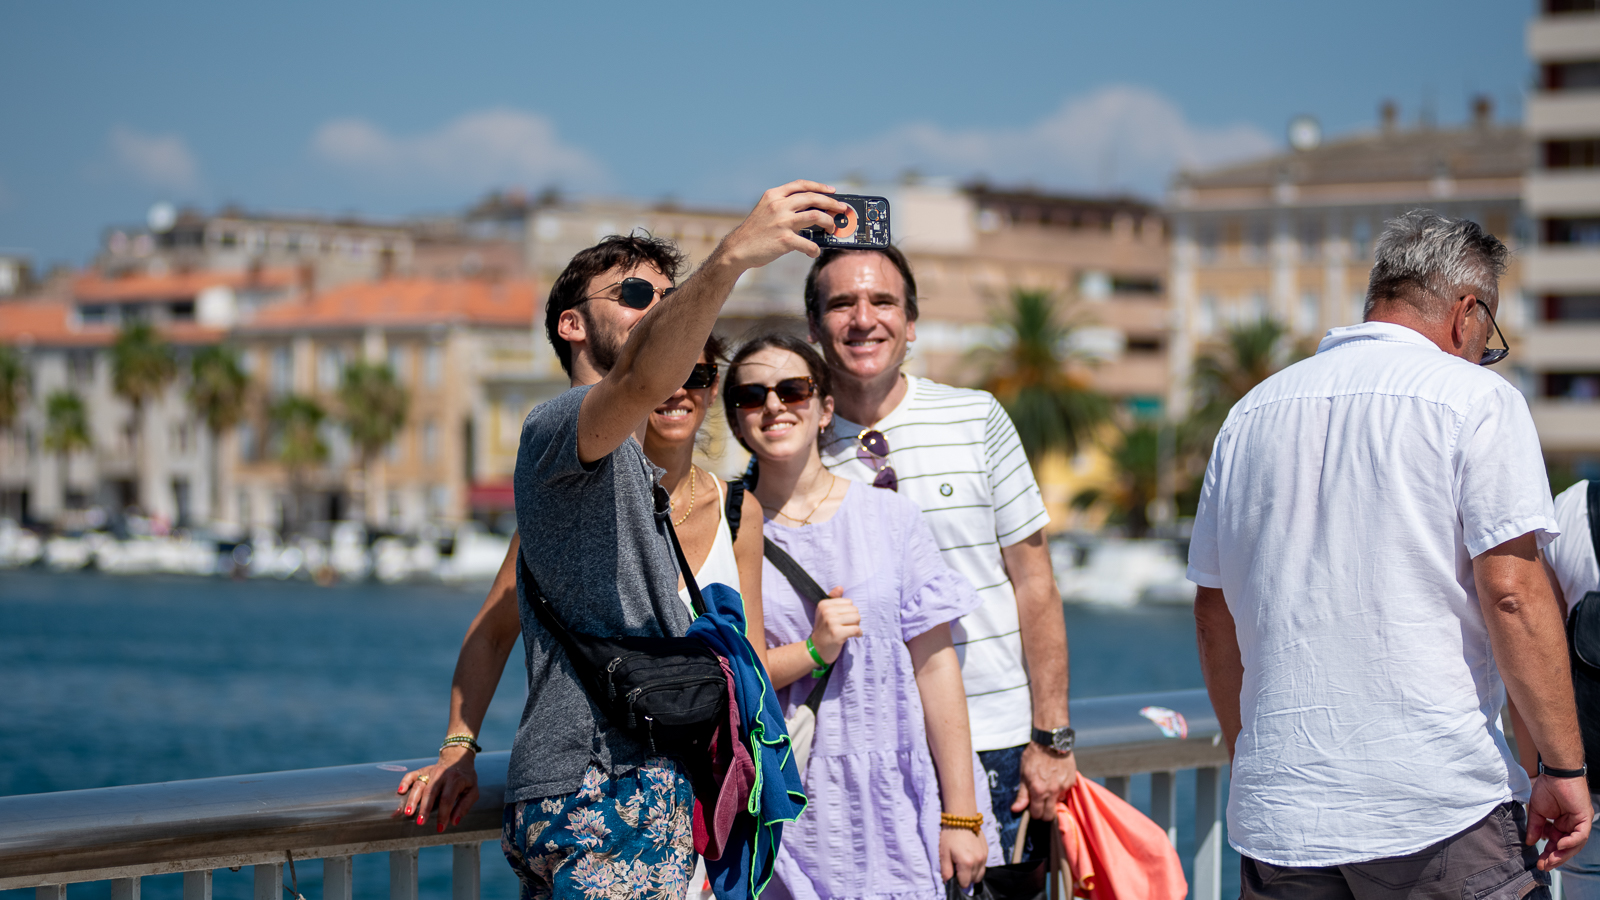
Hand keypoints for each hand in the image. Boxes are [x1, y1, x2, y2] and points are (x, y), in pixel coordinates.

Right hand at [395, 746, 479, 832]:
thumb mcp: (472, 791)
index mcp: (455, 780)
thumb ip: (464, 806)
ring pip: (419, 785)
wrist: (458, 759)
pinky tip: (400, 792)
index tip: (440, 828)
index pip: (447, 799)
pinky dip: (404, 783)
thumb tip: (454, 822)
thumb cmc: (466, 779)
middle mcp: (441, 775)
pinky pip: (410, 775)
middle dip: (424, 808)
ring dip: (412, 799)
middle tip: (420, 822)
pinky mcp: (422, 770)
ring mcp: (430, 772)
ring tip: (408, 813)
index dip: (443, 814)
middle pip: (430, 792)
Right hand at [716, 180, 846, 269]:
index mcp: (773, 195)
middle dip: (832, 203)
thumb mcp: (765, 211)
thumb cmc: (754, 232)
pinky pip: (808, 243)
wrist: (737, 249)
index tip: (832, 191)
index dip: (819, 187)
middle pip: (813, 198)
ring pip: (816, 216)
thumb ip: (783, 206)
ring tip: (832, 228)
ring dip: (829, 222)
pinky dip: (815, 248)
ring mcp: (782, 222)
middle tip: (841, 209)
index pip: (801, 185)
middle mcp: (778, 205)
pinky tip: (814, 251)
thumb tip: (811, 211)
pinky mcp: (784, 240)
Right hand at [811, 588, 861, 662]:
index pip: (849, 602)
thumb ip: (833, 599)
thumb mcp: (825, 612)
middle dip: (853, 619)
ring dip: (856, 626)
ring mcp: (831, 622)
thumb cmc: (824, 629)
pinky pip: (857, 629)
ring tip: (848, 630)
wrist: (817, 649)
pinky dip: (858, 634)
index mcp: (824, 604)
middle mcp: (827, 611)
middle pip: (854, 609)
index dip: (848, 611)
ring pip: (857, 618)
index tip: (842, 619)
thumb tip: (840, 587)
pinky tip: (853, 636)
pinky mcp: (837, 633)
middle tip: (845, 626)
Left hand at [940, 826, 988, 887]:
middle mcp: (978, 861)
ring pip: (979, 875)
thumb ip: (946, 871)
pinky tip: (968, 855)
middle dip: (965, 878)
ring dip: (971, 873)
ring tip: (962, 861)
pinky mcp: (986, 851)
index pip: (964, 884)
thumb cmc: (950, 834)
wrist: (962, 817)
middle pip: (973, 881)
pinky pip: (983, 866)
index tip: (952, 872)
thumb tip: (948, 882)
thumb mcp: (943, 853)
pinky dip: (976, 865)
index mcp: (967, 863)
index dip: (957, 881)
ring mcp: (984, 856)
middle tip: (956, 866)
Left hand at [1013, 740, 1077, 820]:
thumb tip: (1016, 810)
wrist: (1050, 742)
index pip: (1037, 814)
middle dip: (1044, 813)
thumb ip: (1022, 795)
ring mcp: (1063, 787)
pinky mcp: (1071, 781)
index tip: (1032, 808)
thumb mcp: (1024, 775)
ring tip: (1048, 789)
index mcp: (1039, 791)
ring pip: (1059, 803)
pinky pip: (1065, 792)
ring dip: (1053, 800)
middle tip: (1040, 805)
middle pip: (1050, 815)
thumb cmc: (1034, 756)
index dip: (1034, 813)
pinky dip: (1060, 790)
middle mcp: (1052, 791)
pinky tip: (1055, 780)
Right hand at [1527, 773, 1592, 869]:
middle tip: (1544, 866)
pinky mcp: (1584, 819)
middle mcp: (1572, 826)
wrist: (1555, 774)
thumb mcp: (1537, 811)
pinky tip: (1560, 845)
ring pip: (1575, 845)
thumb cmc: (1547, 788)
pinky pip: (1580, 835)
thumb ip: (1535, 827)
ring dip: (1563, 854)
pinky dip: (1571, 842)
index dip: (1547, 854)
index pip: (1555, 844)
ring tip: (1551, 860)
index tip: (1538, 863)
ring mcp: (1579, 823)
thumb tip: (1530, 842)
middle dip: (1555, 858)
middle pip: (1566, 848)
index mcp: (1560, 825)